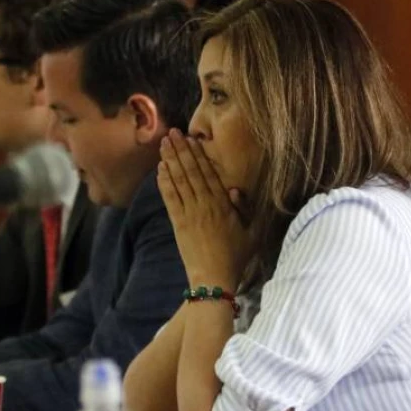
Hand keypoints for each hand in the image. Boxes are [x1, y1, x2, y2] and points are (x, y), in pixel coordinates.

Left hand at [158, 129, 252, 289]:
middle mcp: (205, 205)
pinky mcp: (178, 223)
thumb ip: (245, 209)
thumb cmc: (236, 256)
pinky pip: (170, 198)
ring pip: (179, 181)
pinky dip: (164, 182)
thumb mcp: (251, 232)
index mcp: (223, 205)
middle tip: (172, 132)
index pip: (209, 174)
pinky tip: (160, 169)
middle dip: (181, 150)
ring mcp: (190, 213)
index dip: (199, 155)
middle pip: (191, 172)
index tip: (192, 139)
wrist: (214, 278)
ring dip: (170, 160)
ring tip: (163, 144)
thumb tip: (235, 189)